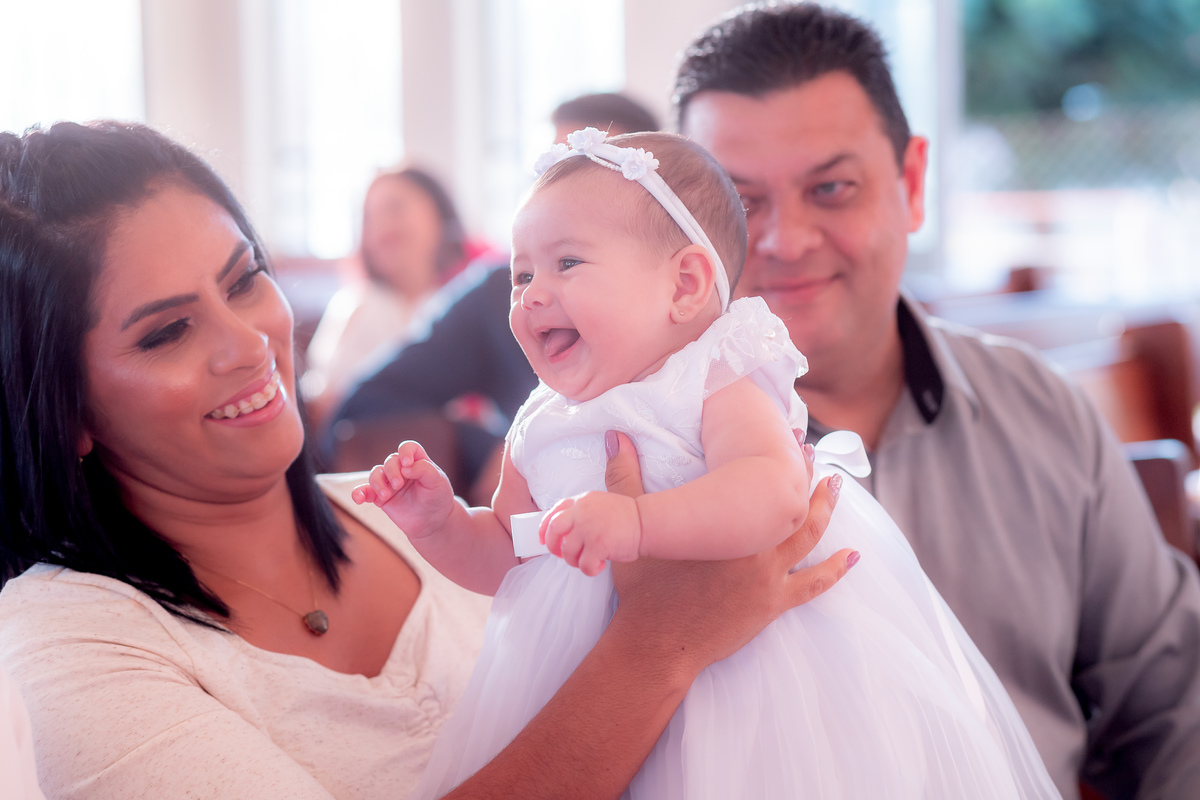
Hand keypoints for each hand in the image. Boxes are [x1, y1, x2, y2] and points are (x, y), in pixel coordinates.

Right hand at [350, 440, 454, 539]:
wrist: (432, 522)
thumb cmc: (437, 498)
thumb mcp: (438, 482)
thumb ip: (424, 470)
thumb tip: (405, 467)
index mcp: (417, 461)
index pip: (408, 447)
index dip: (405, 452)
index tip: (407, 463)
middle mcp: (401, 469)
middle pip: (390, 461)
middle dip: (392, 472)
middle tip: (398, 485)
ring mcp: (389, 482)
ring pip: (375, 474)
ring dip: (377, 483)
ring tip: (385, 495)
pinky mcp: (379, 497)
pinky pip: (364, 491)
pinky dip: (359, 493)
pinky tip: (359, 499)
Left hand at [540, 491, 640, 575]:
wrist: (646, 522)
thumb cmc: (625, 518)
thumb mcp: (599, 504)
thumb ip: (581, 513)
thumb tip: (562, 534)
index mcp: (582, 501)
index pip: (554, 511)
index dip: (544, 527)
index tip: (543, 539)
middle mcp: (582, 512)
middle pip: (553, 530)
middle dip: (552, 546)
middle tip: (560, 554)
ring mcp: (589, 528)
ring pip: (567, 552)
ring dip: (574, 561)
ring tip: (588, 560)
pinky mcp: (598, 545)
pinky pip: (584, 565)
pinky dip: (590, 570)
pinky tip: (600, 565)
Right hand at [604, 430, 854, 673]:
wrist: (656, 645)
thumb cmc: (644, 590)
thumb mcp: (635, 531)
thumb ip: (624, 479)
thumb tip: (617, 437)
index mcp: (723, 525)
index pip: (758, 481)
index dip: (776, 456)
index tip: (787, 434)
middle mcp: (753, 547)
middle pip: (789, 502)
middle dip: (802, 474)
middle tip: (809, 450)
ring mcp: (767, 578)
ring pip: (807, 536)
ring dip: (823, 509)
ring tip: (834, 485)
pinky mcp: (772, 606)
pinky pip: (813, 585)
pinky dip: (836, 569)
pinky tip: (853, 555)